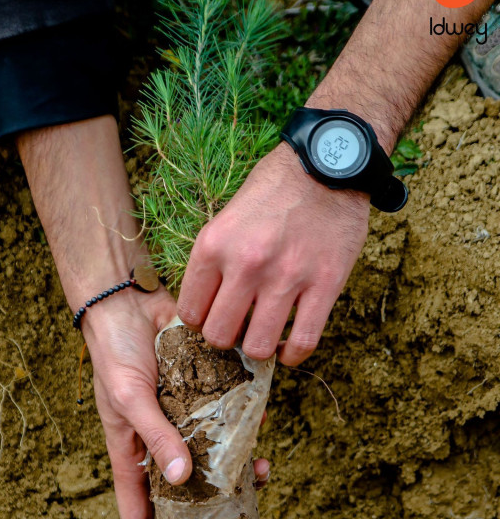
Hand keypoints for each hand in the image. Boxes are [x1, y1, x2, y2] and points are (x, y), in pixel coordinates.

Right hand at [82, 286, 269, 518]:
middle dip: (210, 517)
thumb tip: (182, 479)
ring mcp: (183, 424)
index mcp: (132, 456)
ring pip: (213, 463)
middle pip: (184, 498)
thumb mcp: (128, 398)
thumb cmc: (115, 353)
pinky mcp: (202, 399)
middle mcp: (160, 446)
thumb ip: (156, 436)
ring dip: (237, 475)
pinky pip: (227, 424)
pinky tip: (262, 434)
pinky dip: (245, 433)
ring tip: (262, 476)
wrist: (130, 304)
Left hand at [178, 141, 369, 365]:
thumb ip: (215, 259)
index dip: (199, 321)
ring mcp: (287, 277)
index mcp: (214, 245)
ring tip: (262, 337)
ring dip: (257, 349)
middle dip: (224, 339)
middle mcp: (246, 264)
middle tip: (237, 329)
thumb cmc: (274, 190)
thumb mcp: (227, 216)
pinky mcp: (325, 284)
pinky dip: (293, 354)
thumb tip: (207, 305)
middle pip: (218, 336)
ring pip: (258, 347)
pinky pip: (304, 342)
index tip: (212, 317)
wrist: (327, 164)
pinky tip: (289, 349)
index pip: (190, 312)